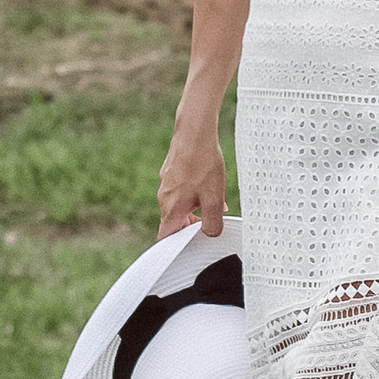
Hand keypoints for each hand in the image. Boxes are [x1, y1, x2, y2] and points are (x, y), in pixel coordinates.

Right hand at [157, 117, 227, 240]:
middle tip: (210, 220)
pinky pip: (180, 189)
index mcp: (171, 210)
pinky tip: (208, 182)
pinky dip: (193, 191)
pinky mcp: (170, 171)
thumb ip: (212, 223)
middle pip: (174, 221)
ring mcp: (166, 183)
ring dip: (195, 207)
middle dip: (191, 224)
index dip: (176, 246)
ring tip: (214, 198)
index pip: (165, 237)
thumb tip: (210, 234)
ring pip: (178, 204)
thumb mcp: (214, 200)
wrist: (194, 133)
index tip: (190, 246)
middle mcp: (164, 198)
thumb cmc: (203, 165)